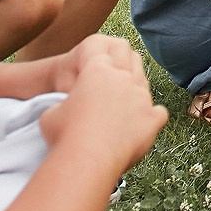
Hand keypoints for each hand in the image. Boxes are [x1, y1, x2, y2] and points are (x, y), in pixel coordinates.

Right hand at [39, 43, 165, 173]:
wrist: (87, 160)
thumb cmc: (64, 136)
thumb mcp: (51, 112)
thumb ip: (64, 103)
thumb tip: (67, 110)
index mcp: (97, 69)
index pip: (100, 50)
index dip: (95, 58)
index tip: (90, 71)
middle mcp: (123, 78)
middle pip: (128, 55)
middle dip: (121, 61)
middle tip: (111, 78)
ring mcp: (142, 97)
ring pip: (144, 81)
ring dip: (135, 87)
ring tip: (122, 103)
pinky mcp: (153, 118)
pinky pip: (159, 111)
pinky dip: (151, 117)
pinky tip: (140, 125)